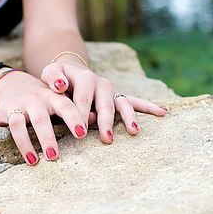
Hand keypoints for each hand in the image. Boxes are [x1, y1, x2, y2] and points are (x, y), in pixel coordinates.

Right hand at [0, 70, 89, 164]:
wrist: (16, 83)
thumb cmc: (48, 99)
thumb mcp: (62, 99)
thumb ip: (78, 109)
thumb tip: (97, 118)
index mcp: (53, 98)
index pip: (66, 107)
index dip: (74, 119)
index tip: (81, 134)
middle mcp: (35, 101)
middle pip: (40, 119)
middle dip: (47, 138)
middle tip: (54, 156)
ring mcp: (16, 105)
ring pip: (17, 123)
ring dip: (24, 143)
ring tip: (33, 161)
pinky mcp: (0, 111)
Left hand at [41, 59, 166, 143]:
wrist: (68, 74)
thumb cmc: (57, 79)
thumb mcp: (50, 74)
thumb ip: (53, 77)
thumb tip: (60, 86)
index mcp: (85, 78)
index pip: (84, 97)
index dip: (83, 113)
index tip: (80, 131)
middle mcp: (101, 84)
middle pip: (106, 104)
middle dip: (106, 122)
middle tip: (107, 139)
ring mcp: (111, 92)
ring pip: (123, 104)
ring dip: (128, 118)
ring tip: (133, 131)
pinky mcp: (117, 98)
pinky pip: (135, 102)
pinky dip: (148, 107)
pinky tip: (162, 113)